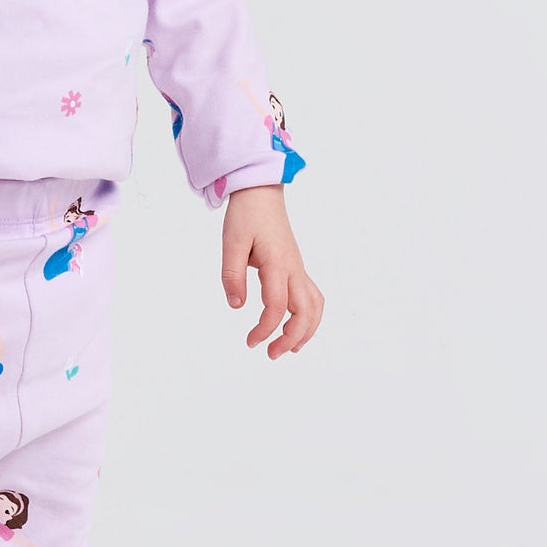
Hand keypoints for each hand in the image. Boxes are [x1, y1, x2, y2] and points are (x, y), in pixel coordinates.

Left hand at [222, 186, 323, 358]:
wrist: (261, 193)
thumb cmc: (246, 215)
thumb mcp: (231, 243)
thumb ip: (232, 275)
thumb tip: (237, 306)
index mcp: (277, 263)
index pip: (277, 305)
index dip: (265, 328)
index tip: (250, 342)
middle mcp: (294, 268)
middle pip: (306, 311)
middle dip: (291, 338)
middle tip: (271, 354)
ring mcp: (298, 268)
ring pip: (315, 305)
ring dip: (306, 330)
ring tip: (287, 348)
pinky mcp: (297, 268)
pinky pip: (312, 296)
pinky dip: (308, 316)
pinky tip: (293, 327)